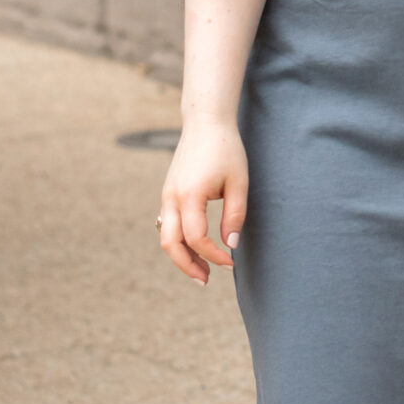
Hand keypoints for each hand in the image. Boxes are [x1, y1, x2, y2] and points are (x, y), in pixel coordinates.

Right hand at [157, 118, 247, 283]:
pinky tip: (196, 248)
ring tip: (201, 270)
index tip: (231, 263)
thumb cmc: (226, 149)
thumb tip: (231, 246)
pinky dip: (179, 241)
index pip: (197, 238)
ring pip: (165, 236)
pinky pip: (168, 224)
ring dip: (181, 256)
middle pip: (170, 244)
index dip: (213, 256)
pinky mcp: (168, 193)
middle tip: (206, 280)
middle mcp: (172, 197)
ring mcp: (166, 195)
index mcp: (190, 195)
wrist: (205, 122)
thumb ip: (235, 215)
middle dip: (187, 266)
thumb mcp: (238, 182)